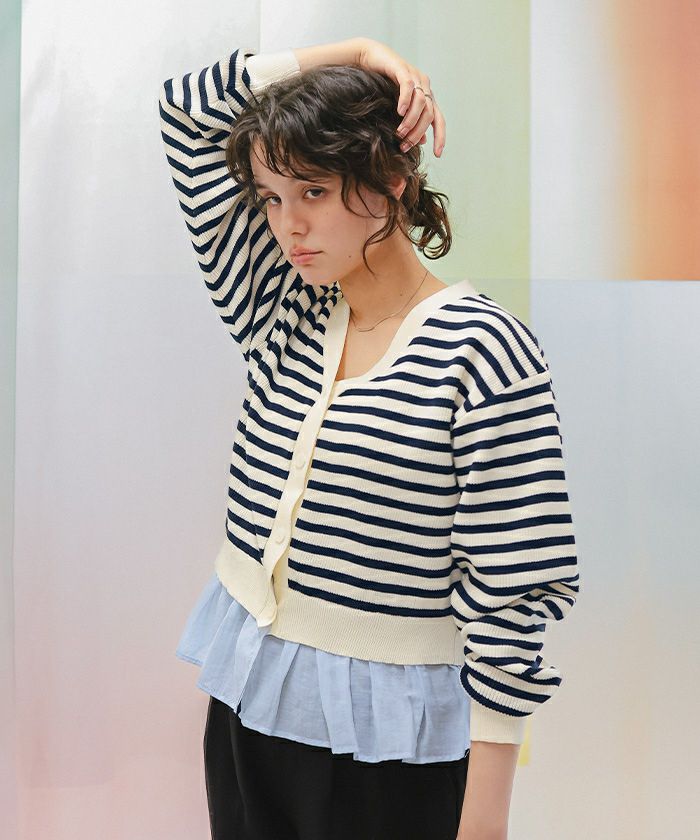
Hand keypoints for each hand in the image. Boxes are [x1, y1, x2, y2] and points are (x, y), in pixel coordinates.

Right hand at [357, 38, 445, 157]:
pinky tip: (399, 112)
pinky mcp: (402, 68)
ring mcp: (415, 76)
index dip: (440, 137)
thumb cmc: (383, 86)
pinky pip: (408, 86)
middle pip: (429, 115)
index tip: (438, 154)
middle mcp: (425, 87)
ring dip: (411, 121)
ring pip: (421, 102)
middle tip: (405, 146)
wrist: (370, 59)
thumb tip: (422, 141)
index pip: (439, 120)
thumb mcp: (398, 108)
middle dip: (417, 133)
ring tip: (399, 133)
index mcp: (427, 97)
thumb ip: (411, 123)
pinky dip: (405, 100)